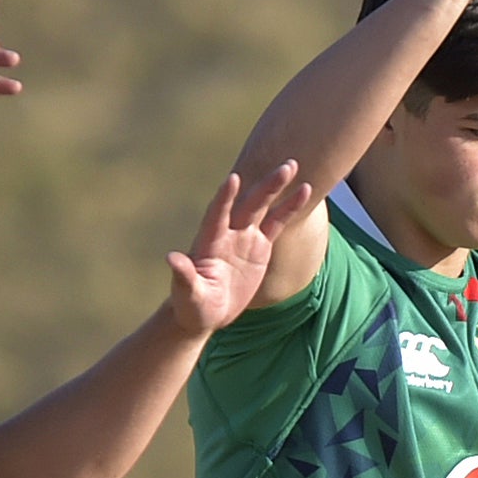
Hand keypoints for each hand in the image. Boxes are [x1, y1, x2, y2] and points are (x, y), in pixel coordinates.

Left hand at [162, 161, 320, 333]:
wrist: (206, 311)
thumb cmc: (192, 305)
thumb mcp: (189, 294)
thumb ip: (183, 276)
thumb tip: (172, 258)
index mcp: (209, 241)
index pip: (217, 214)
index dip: (224, 198)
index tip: (233, 179)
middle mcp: (227, 232)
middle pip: (247, 204)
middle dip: (265, 186)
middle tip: (284, 167)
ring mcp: (244, 236)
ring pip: (263, 206)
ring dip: (276, 186)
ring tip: (292, 165)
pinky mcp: (259, 245)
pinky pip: (276, 222)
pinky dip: (289, 207)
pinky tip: (306, 189)